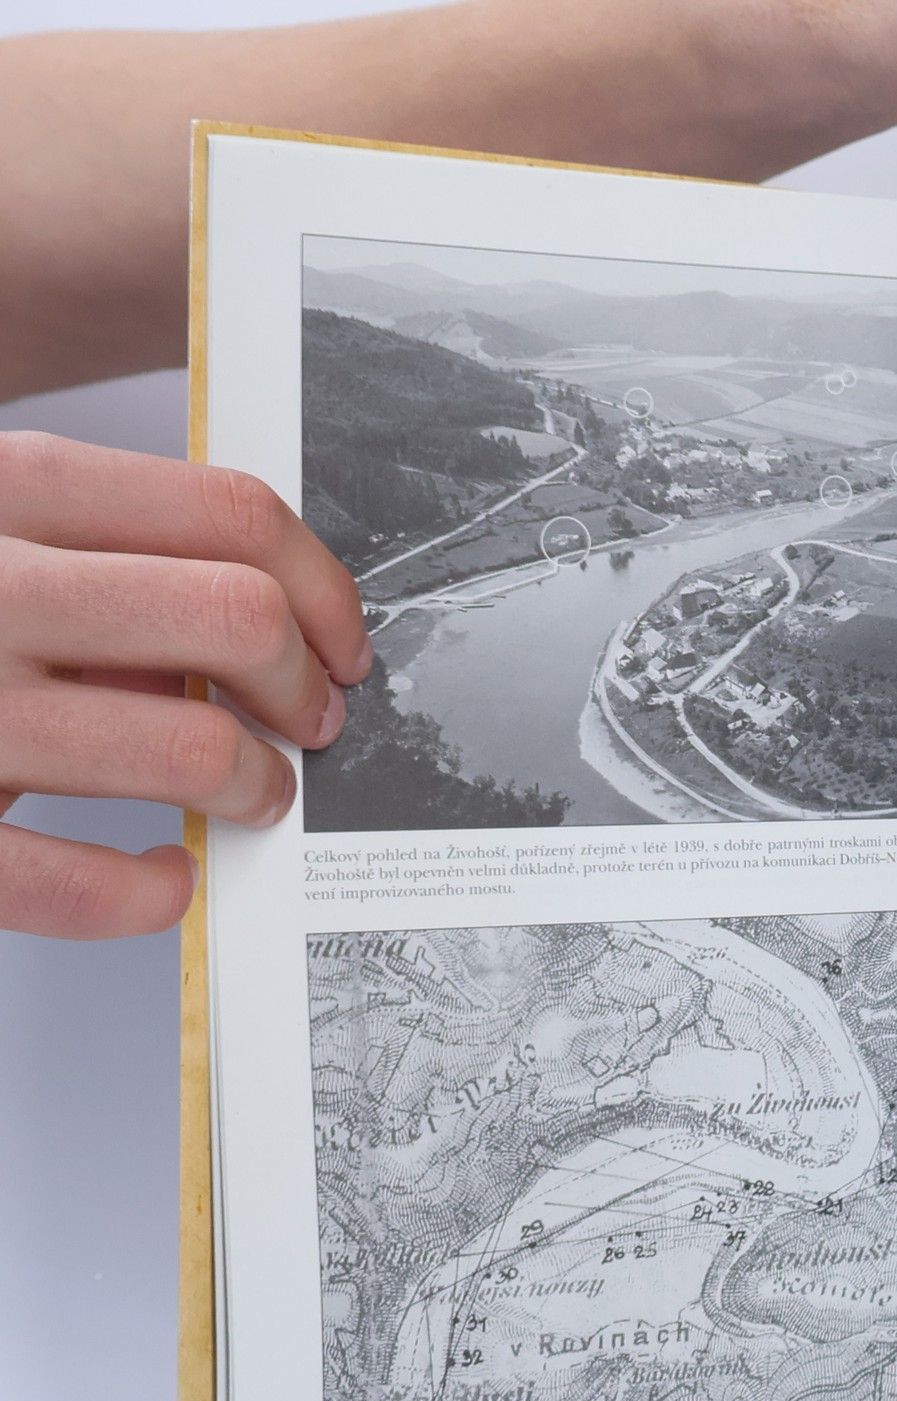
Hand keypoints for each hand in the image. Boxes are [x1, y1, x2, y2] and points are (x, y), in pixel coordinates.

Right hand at [0, 432, 368, 937]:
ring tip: (246, 796)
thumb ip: (112, 560)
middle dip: (304, 685)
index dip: (324, 591)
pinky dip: (149, 891)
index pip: (231, 513)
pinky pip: (78, 882)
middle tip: (307, 723)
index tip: (342, 644)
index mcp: (6, 492)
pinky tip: (161, 876)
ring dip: (255, 786)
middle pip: (236, 617)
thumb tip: (268, 625)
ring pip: (191, 745)